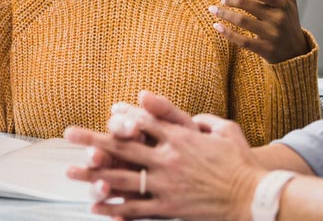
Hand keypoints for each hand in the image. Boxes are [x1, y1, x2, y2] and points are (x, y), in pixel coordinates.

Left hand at [65, 92, 265, 220]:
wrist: (253, 198)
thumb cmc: (242, 164)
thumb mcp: (227, 131)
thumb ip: (206, 120)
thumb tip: (192, 116)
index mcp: (181, 138)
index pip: (145, 123)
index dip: (123, 117)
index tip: (107, 113)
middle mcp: (168, 159)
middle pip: (123, 147)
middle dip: (94, 139)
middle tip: (69, 134)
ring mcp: (166, 185)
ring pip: (122, 178)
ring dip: (94, 175)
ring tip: (72, 172)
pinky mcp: (168, 209)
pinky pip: (135, 208)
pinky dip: (114, 208)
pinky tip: (96, 207)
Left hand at [211, 0, 308, 63]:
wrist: (297, 53)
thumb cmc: (290, 21)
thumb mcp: (290, 0)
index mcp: (283, 4)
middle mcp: (278, 19)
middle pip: (249, 6)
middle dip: (231, 1)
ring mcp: (272, 36)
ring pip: (243, 22)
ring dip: (225, 15)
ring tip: (213, 10)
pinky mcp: (265, 50)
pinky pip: (242, 41)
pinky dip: (227, 33)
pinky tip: (216, 26)